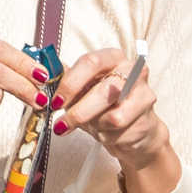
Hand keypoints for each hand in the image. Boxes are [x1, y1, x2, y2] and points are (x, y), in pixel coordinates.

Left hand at [51, 49, 181, 192]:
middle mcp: (131, 69)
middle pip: (102, 90)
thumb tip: (44, 76)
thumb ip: (66, 82)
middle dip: (78, 112)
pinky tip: (107, 132)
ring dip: (94, 125)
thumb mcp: (82, 92)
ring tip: (92, 126)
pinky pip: (120, 129)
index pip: (90, 62)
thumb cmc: (105, 107)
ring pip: (111, 115)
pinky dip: (107, 134)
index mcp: (111, 57)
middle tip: (61, 125)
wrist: (134, 129)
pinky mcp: (147, 114)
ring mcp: (143, 90)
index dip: (70, 84)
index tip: (56, 102)